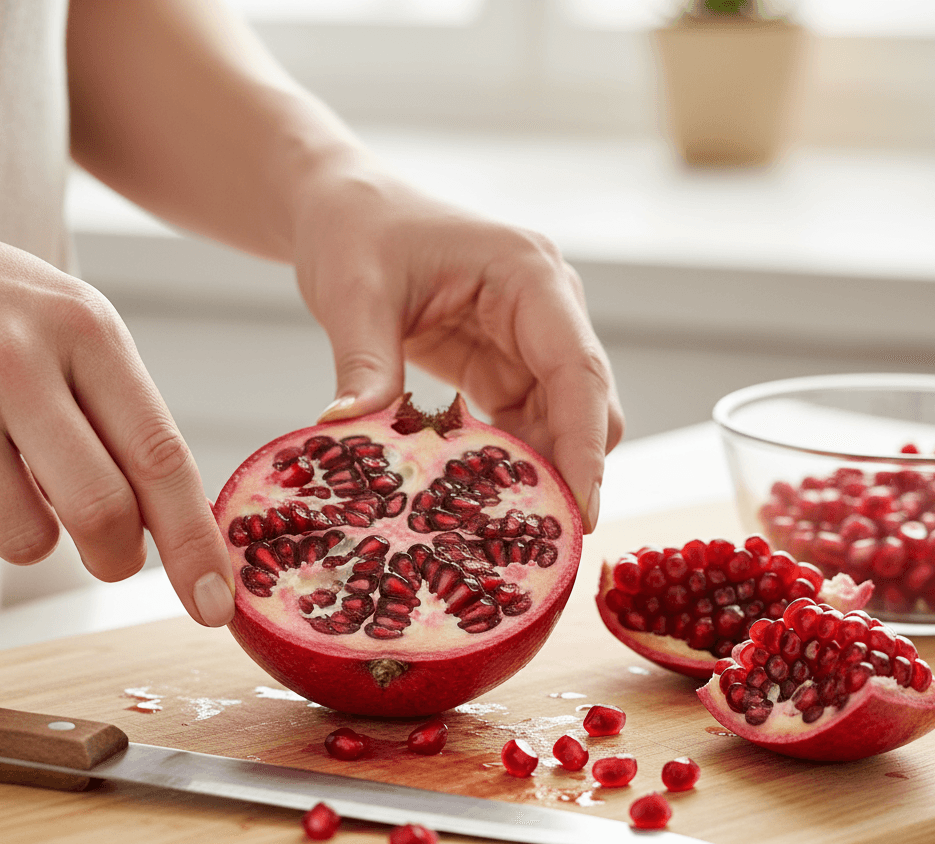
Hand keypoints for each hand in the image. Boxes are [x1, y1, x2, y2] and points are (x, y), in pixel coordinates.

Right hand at [0, 205, 234, 625]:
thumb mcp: (76, 331)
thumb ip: (125, 420)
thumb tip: (167, 530)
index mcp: (87, 333)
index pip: (159, 458)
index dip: (193, 543)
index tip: (215, 604)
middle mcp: (18, 362)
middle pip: (100, 512)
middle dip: (117, 559)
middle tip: (113, 558)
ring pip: (22, 540)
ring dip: (32, 535)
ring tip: (11, 477)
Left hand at [292, 167, 623, 532]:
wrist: (347, 210)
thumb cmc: (357, 230)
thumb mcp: (355, 294)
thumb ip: (365, 364)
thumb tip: (348, 433)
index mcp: (528, 276)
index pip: (578, 370)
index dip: (584, 447)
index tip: (580, 514)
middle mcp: (546, 309)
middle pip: (587, 405)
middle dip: (571, 471)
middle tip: (537, 540)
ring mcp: (531, 339)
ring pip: (564, 422)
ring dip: (541, 472)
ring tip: (503, 532)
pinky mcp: (506, 364)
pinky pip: (526, 424)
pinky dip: (511, 462)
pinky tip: (480, 499)